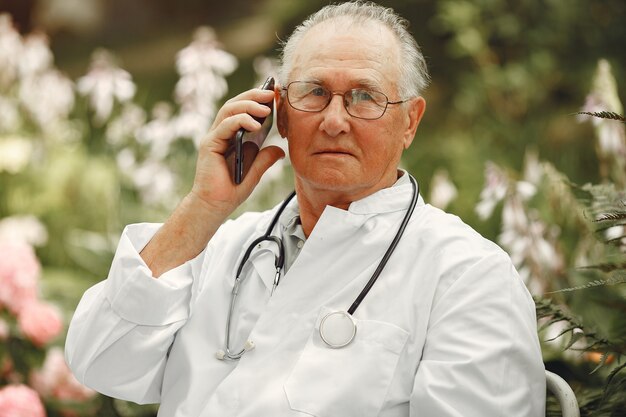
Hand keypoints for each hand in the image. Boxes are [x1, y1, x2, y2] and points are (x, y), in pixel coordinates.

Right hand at [190, 87, 284, 216]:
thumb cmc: (231, 190)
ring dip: (249, 105)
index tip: (275, 94)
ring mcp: (214, 137)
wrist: (215, 206)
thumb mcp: (256, 173)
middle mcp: (221, 133)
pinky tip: (256, 124)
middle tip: (272, 92)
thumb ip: (265, 159)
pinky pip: (225, 125)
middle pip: (235, 104)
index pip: (243, 110)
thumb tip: (280, 150)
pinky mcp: (210, 145)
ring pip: (229, 110)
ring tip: (266, 107)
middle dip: (254, 95)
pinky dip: (240, 121)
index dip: (257, 100)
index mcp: (231, 136)